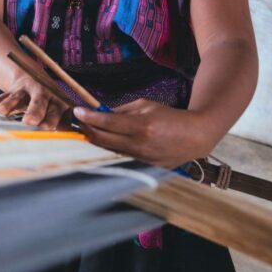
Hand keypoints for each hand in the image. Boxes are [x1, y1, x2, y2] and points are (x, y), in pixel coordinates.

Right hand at [0, 74, 70, 129]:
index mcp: (59, 102)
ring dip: (9, 105)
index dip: (54, 120)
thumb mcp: (61, 112)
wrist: (38, 79)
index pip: (58, 112)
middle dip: (34, 111)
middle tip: (29, 122)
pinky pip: (3, 95)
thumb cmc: (52, 104)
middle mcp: (45, 94)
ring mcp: (28, 90)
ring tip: (1, 113)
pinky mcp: (14, 89)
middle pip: (39, 102)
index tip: (47, 129)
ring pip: (18, 97)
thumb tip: (69, 139)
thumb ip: (63, 125)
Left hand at [73, 99, 217, 167]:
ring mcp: (140, 158)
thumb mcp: (146, 106)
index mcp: (141, 126)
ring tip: (88, 129)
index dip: (89, 117)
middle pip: (102, 139)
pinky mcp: (143, 166)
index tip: (77, 111)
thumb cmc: (170, 117)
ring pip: (109, 150)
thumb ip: (122, 110)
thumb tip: (101, 113)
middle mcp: (139, 144)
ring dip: (96, 139)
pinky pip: (120, 156)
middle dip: (87, 129)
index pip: (106, 122)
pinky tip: (105, 140)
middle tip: (79, 121)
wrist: (194, 137)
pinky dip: (110, 147)